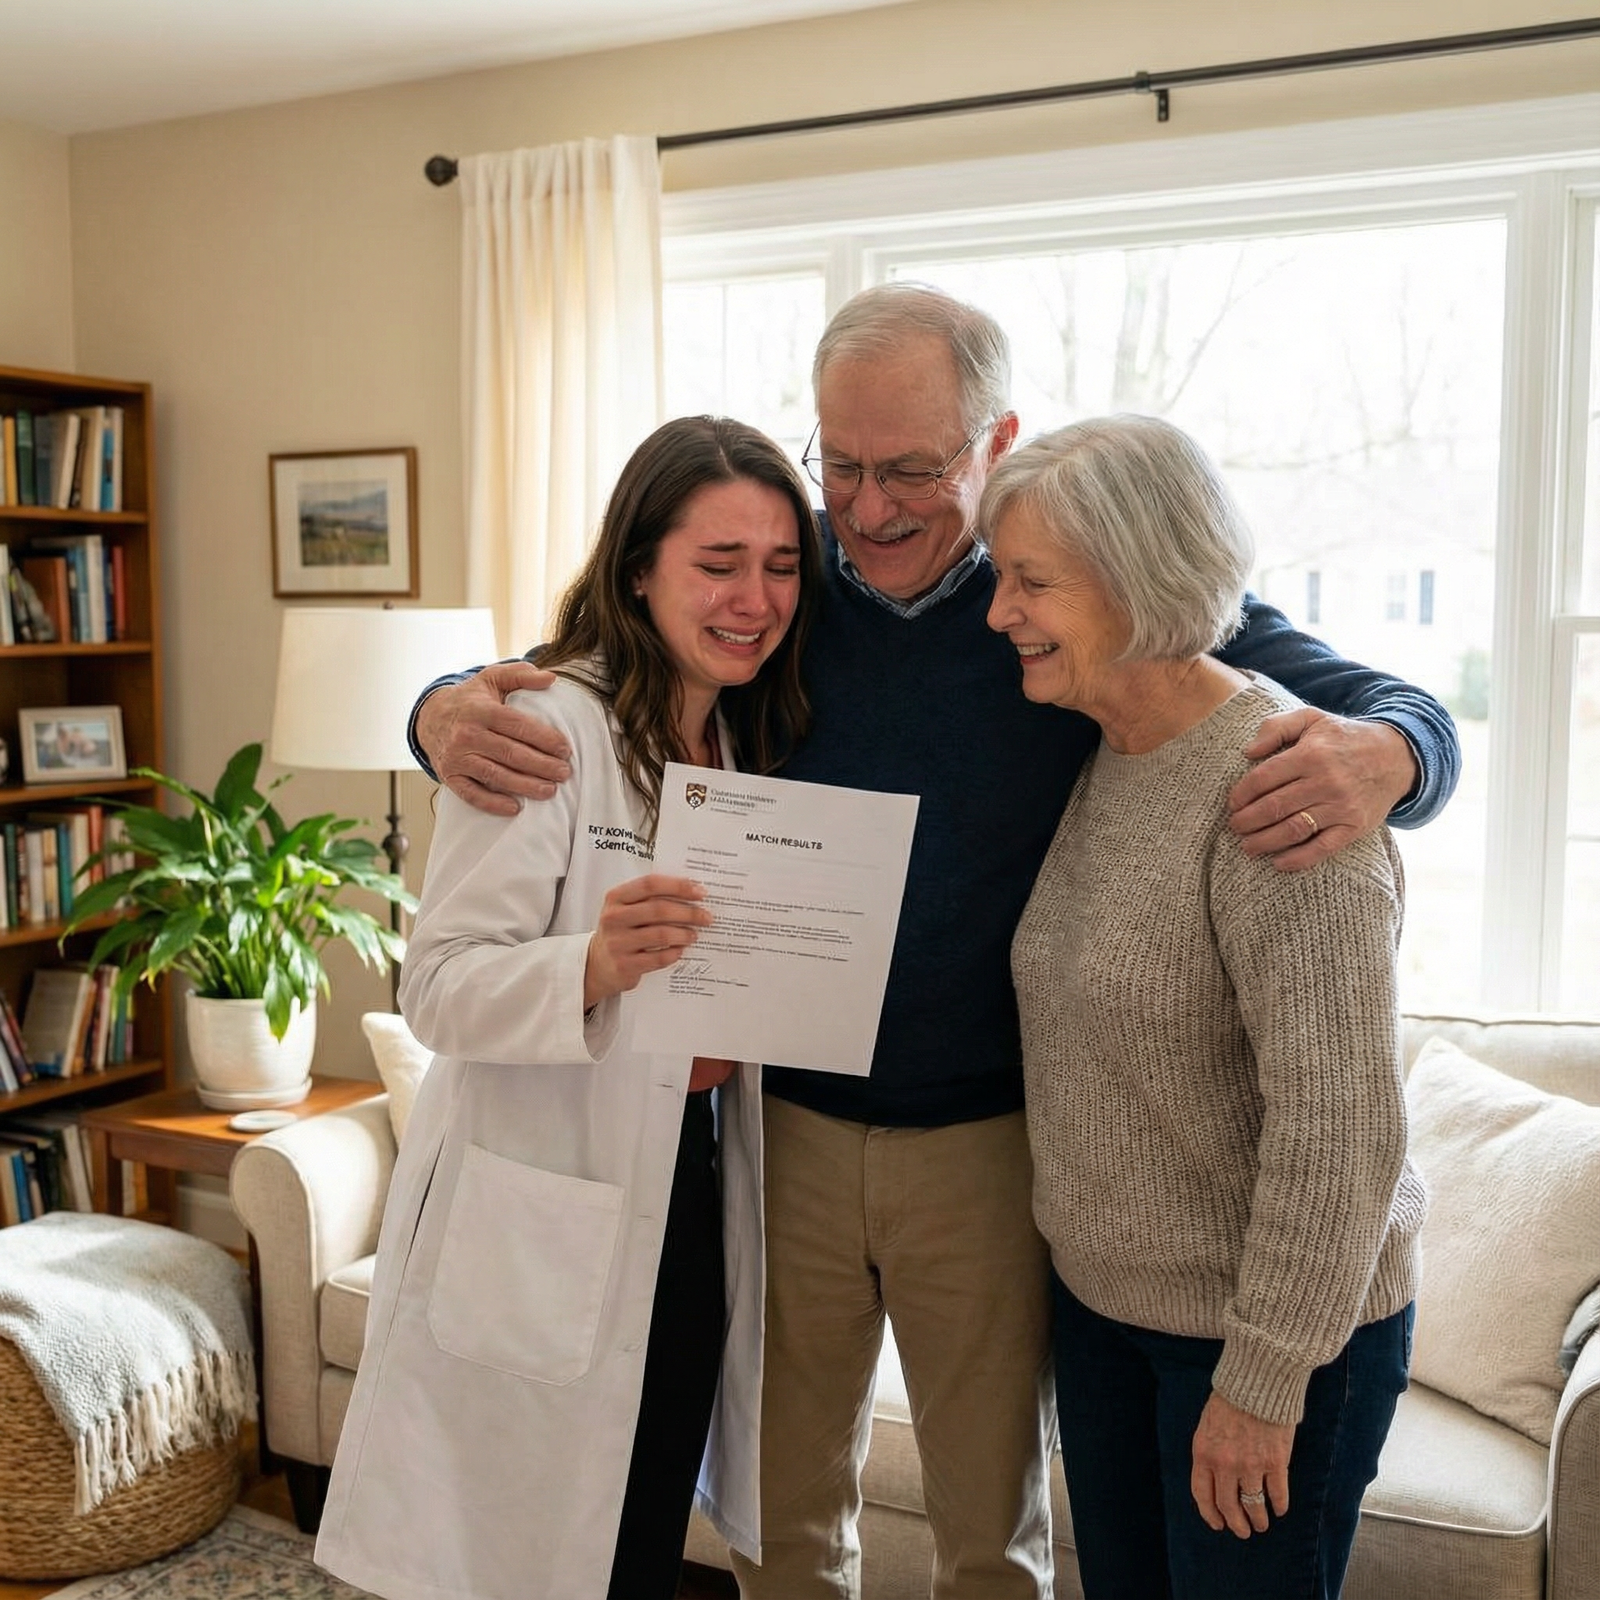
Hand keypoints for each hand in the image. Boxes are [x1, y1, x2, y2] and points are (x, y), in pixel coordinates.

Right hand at [416, 662, 572, 816]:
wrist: (430, 717)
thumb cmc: (470, 699)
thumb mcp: (492, 678)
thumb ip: (521, 675)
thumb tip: (551, 678)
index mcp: (481, 710)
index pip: (518, 726)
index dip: (544, 739)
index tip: (565, 749)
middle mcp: (467, 734)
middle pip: (511, 753)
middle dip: (541, 765)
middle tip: (564, 773)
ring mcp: (457, 757)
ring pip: (495, 775)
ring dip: (524, 786)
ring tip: (549, 791)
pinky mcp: (450, 776)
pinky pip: (472, 793)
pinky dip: (492, 803)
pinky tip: (514, 808)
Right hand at [584, 875, 710, 1008]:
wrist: (597, 963)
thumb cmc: (620, 930)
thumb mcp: (626, 908)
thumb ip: (651, 898)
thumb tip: (692, 891)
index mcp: (616, 897)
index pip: (650, 885)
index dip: (678, 886)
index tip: (700, 892)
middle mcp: (614, 918)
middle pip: (659, 910)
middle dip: (689, 913)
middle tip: (706, 917)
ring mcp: (617, 943)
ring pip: (661, 935)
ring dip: (684, 934)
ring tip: (694, 934)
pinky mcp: (624, 965)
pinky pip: (658, 958)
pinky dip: (674, 953)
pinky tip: (680, 950)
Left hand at [1190, 1392, 1291, 1538]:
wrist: (1257, 1381)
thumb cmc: (1230, 1400)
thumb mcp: (1208, 1425)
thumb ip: (1209, 1453)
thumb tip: (1215, 1479)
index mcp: (1203, 1452)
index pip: (1202, 1494)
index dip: (1210, 1514)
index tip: (1218, 1524)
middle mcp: (1224, 1464)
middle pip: (1228, 1506)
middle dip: (1236, 1524)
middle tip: (1243, 1531)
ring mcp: (1251, 1465)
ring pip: (1253, 1505)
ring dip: (1258, 1520)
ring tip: (1261, 1524)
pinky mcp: (1275, 1463)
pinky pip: (1277, 1495)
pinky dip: (1279, 1506)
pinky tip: (1279, 1509)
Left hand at [1227, 710, 1416, 871]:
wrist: (1396, 756)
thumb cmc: (1343, 738)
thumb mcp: (1310, 718)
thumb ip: (1275, 727)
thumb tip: (1247, 752)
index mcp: (1311, 754)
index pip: (1263, 778)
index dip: (1241, 794)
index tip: (1232, 804)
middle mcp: (1325, 781)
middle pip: (1274, 807)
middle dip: (1246, 821)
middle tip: (1234, 827)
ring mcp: (1341, 807)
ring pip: (1293, 829)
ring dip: (1264, 842)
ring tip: (1247, 846)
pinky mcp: (1354, 827)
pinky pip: (1321, 848)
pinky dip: (1297, 859)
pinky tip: (1278, 863)